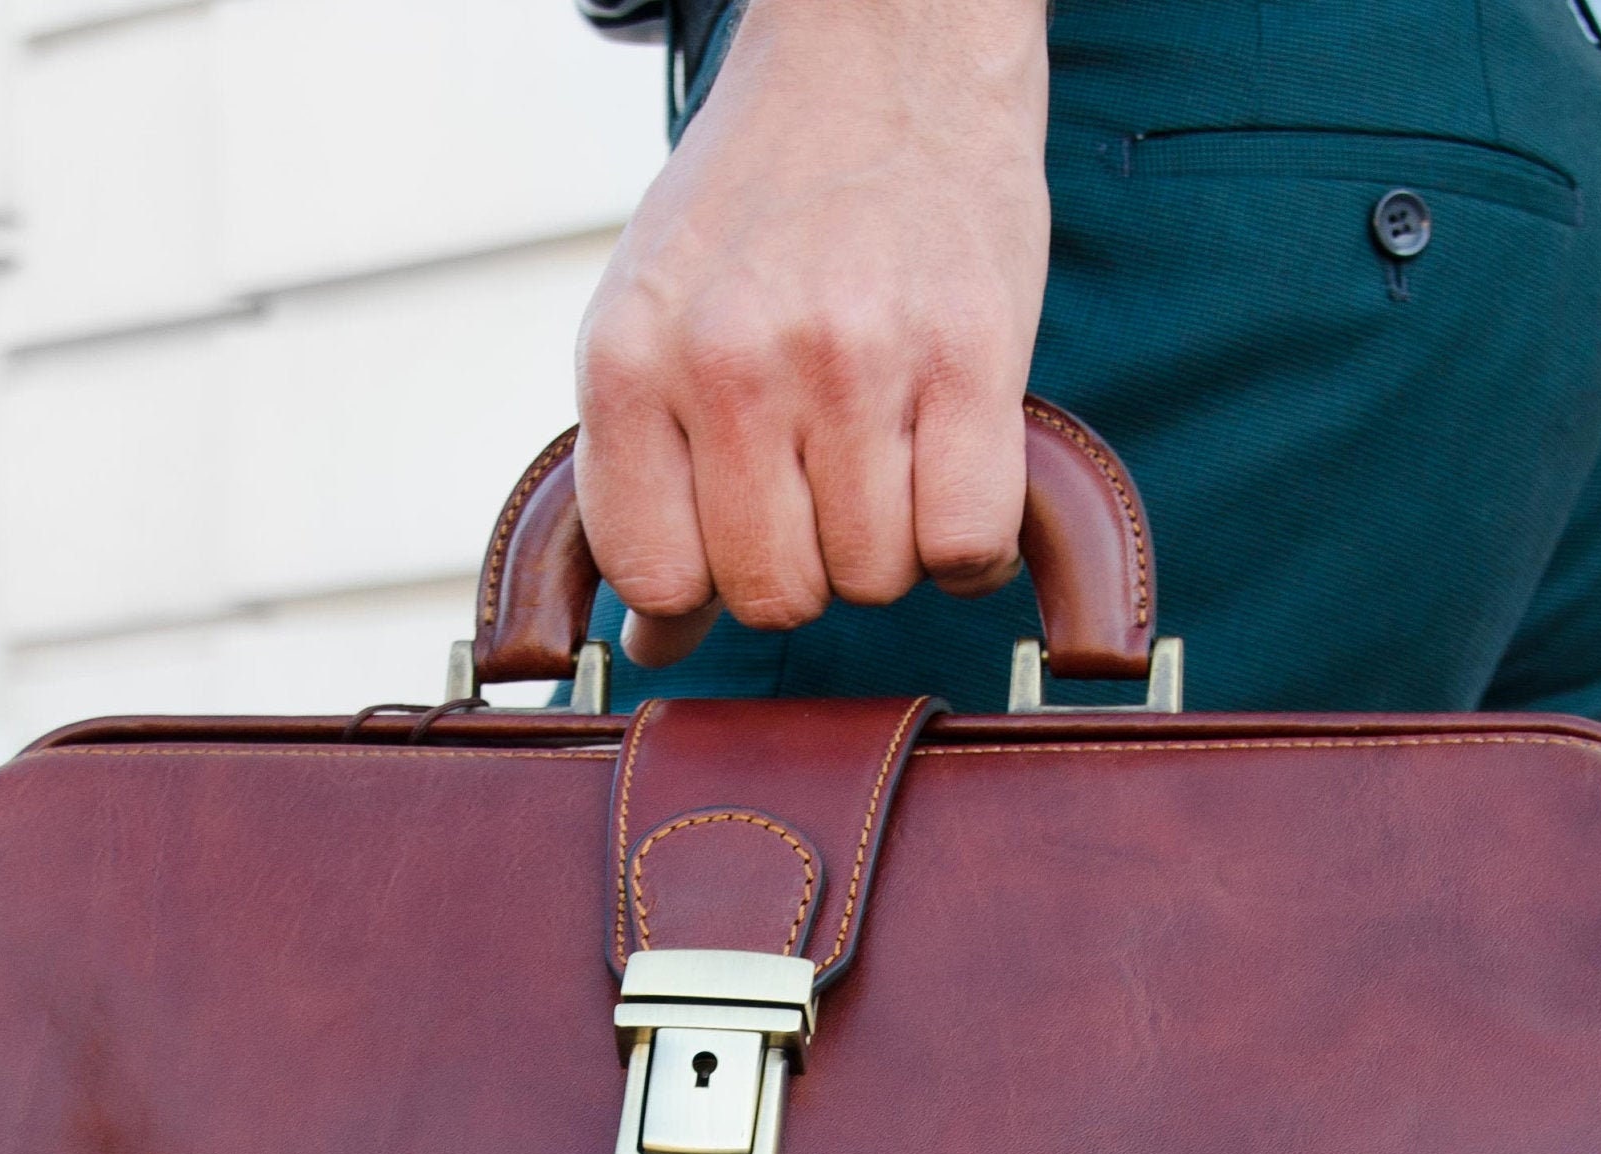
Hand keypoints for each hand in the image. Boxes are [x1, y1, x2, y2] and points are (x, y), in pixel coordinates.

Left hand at [574, 0, 1051, 667]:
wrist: (881, 54)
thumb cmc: (763, 207)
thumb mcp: (655, 320)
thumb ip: (640, 480)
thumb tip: (653, 647)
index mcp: (631, 358)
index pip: (659, 578)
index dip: (705, 585)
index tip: (735, 540)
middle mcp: (732, 361)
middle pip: (775, 593)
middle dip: (805, 569)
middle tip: (821, 488)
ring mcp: (853, 358)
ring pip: (876, 577)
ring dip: (891, 549)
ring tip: (888, 457)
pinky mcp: (969, 354)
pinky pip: (967, 543)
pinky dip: (970, 545)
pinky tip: (954, 478)